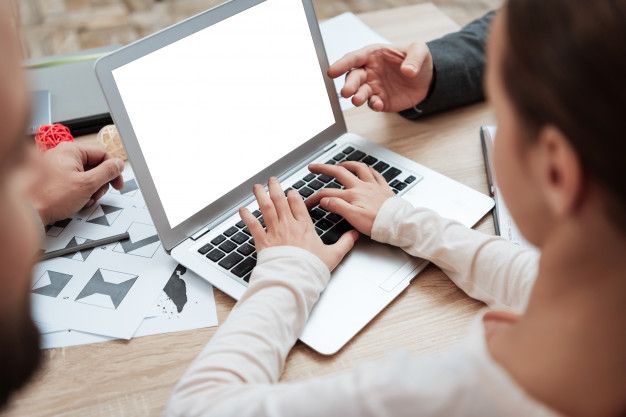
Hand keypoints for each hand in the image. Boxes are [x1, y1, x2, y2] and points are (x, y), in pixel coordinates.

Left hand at [29, 142, 123, 224]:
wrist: (28, 212)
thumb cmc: (49, 197)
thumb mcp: (87, 184)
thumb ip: (107, 172)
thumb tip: (118, 164)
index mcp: (71, 150)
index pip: (103, 154)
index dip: (113, 170)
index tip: (117, 183)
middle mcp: (64, 156)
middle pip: (95, 167)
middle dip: (99, 184)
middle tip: (95, 194)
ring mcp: (58, 168)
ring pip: (87, 177)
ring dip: (90, 191)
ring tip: (83, 200)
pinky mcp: (55, 180)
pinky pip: (76, 184)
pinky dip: (80, 194)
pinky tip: (76, 203)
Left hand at [239, 177, 358, 270]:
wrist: (295, 280)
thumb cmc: (312, 269)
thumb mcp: (333, 255)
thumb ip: (345, 243)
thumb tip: (355, 235)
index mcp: (304, 226)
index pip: (298, 204)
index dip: (293, 195)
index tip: (290, 191)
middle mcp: (288, 225)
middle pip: (280, 200)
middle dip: (275, 188)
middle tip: (272, 180)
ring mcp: (275, 232)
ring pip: (266, 208)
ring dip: (260, 196)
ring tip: (257, 187)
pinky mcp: (263, 241)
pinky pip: (253, 225)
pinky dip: (246, 216)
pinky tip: (242, 209)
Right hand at [305, 162, 394, 235]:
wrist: (399, 224)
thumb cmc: (378, 224)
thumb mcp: (354, 218)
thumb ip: (338, 206)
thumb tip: (324, 200)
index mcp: (353, 195)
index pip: (328, 193)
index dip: (315, 197)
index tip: (307, 202)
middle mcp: (362, 187)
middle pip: (339, 172)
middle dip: (324, 168)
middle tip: (313, 167)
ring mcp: (373, 186)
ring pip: (358, 168)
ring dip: (347, 164)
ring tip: (339, 164)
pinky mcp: (384, 189)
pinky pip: (376, 174)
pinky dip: (369, 169)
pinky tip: (366, 169)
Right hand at [328, 43, 432, 111]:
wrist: (425, 80)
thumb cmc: (417, 60)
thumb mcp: (420, 51)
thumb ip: (414, 58)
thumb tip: (408, 70)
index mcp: (373, 54)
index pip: (354, 58)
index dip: (342, 64)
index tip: (332, 71)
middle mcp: (369, 71)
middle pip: (353, 77)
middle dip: (349, 85)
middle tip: (347, 92)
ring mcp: (373, 86)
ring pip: (359, 92)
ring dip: (357, 97)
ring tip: (357, 100)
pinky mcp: (379, 100)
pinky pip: (372, 103)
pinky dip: (374, 104)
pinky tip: (378, 104)